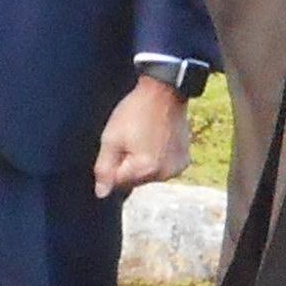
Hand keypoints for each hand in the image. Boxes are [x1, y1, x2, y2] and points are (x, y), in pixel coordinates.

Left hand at [90, 72, 193, 201]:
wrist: (164, 92)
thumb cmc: (135, 112)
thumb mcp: (111, 138)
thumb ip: (104, 168)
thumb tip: (101, 193)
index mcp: (146, 169)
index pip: (118, 182)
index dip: (112, 164)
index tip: (119, 143)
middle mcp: (165, 174)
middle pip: (135, 181)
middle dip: (128, 164)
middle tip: (131, 138)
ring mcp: (177, 168)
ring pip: (149, 175)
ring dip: (143, 163)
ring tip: (145, 137)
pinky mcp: (184, 161)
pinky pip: (163, 168)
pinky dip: (157, 159)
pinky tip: (156, 140)